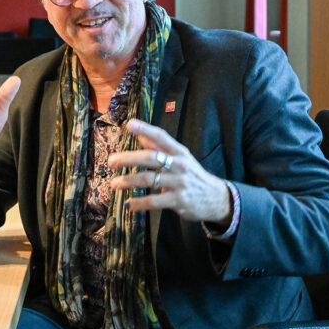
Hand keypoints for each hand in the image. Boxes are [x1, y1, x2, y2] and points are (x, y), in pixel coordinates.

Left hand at [108, 119, 231, 222]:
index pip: (161, 137)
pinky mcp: (179, 200)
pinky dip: (139, 203)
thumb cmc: (193, 176)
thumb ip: (160, 148)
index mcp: (180, 152)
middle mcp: (180, 165)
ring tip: (114, 184)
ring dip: (128, 181)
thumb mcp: (181, 159)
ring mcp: (180, 183)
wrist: (217, 198)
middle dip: (128, 159)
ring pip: (149, 179)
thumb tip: (141, 135)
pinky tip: (129, 204)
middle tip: (111, 162)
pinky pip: (154, 201)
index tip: (129, 124)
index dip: (145, 129)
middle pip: (150, 158)